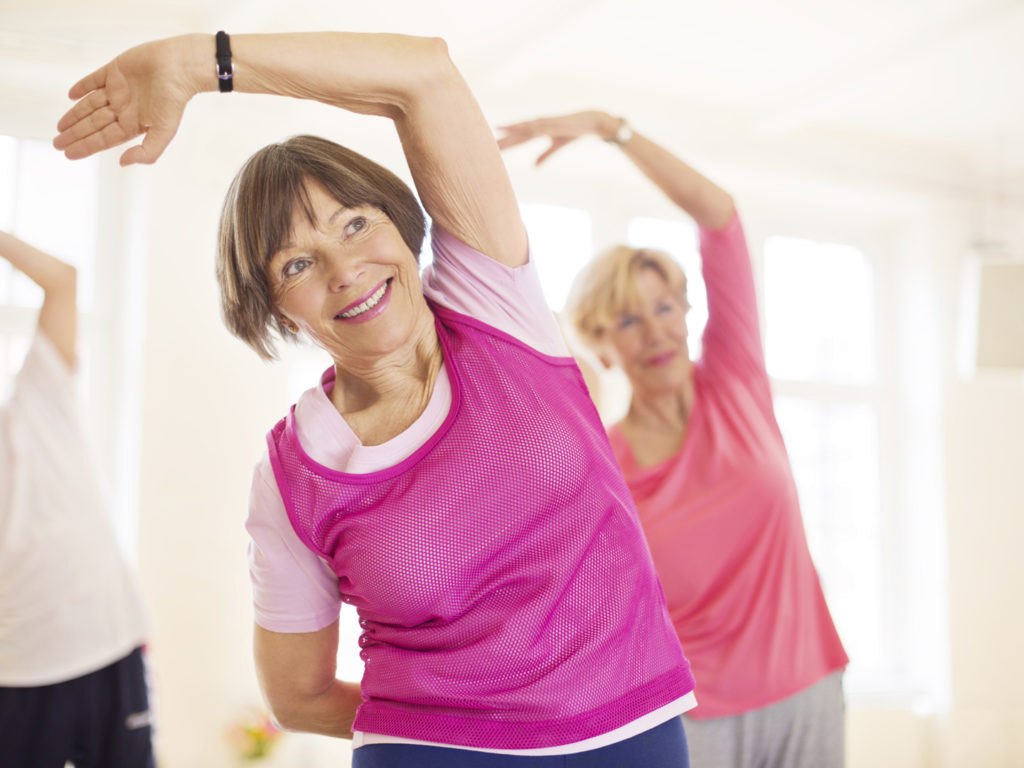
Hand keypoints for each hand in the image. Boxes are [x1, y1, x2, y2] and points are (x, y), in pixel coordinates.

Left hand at [53, 35, 207, 165]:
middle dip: (75, 134)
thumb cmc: (174, 100)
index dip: (85, 146)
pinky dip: (82, 87)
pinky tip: (71, 95)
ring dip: (74, 115)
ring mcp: (118, 90)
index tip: (68, 154)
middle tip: (57, 143)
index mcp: (134, 124)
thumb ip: (147, 152)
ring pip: (90, 105)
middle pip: (93, 124)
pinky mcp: (115, 70)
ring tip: (60, 127)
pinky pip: (94, 80)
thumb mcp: (163, 133)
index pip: (104, 139)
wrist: (178, 68)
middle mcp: (124, 108)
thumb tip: (123, 162)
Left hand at [496, 110, 616, 164]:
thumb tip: (533, 167)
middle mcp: (540, 125)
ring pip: (528, 125)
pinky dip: (535, 125)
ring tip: (500, 128)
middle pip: (518, 132)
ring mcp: (548, 122)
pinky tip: (526, 127)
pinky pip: (545, 124)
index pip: (518, 139)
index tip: (490, 149)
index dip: (505, 144)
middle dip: (504, 138)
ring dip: (515, 127)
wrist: (592, 120)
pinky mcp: (558, 121)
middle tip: (487, 143)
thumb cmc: (573, 131)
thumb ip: (544, 156)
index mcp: (538, 131)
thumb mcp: (556, 146)